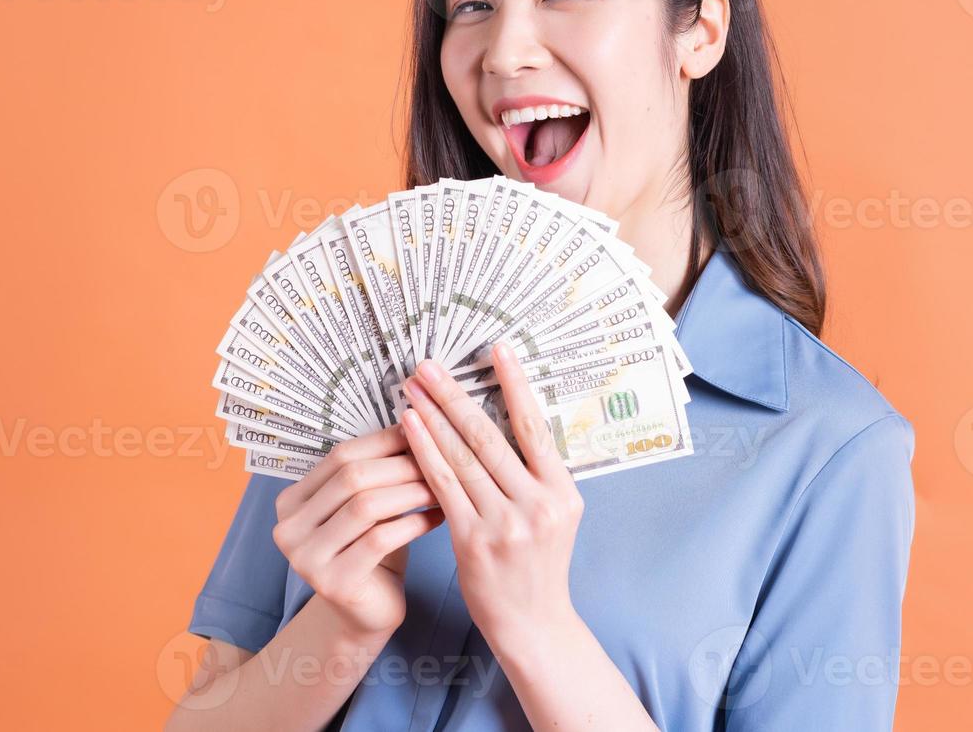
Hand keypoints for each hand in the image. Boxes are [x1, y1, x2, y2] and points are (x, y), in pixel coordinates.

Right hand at [271, 424, 445, 637]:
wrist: (366, 612)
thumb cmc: (371, 548)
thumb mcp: (365, 505)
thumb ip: (373, 470)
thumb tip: (412, 421)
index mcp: (291, 500)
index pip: (341, 455)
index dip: (384, 441)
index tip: (422, 431)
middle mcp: (288, 528)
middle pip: (352, 478)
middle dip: (401, 464)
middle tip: (440, 457)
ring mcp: (306, 558)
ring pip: (366, 506)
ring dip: (410, 491)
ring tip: (442, 485)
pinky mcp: (333, 583)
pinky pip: (381, 540)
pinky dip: (414, 522)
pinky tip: (439, 516)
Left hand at [399, 340, 585, 651]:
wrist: (533, 623)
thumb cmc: (537, 563)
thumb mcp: (554, 514)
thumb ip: (534, 474)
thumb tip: (503, 420)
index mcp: (563, 492)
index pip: (535, 427)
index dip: (515, 384)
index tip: (497, 349)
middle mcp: (537, 504)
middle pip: (490, 436)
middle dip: (455, 395)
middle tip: (429, 364)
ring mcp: (505, 523)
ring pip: (462, 457)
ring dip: (433, 416)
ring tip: (412, 386)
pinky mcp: (473, 541)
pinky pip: (443, 486)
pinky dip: (424, 452)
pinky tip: (409, 427)